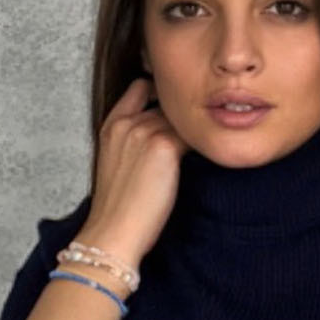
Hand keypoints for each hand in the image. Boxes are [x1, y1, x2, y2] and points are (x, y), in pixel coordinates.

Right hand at [83, 77, 189, 266]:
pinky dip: (203, 146)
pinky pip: (194, 136)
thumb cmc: (118, 210)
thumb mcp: (116, 165)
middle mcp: (127, 122)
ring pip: (182, 120)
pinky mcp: (164, 146)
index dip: (160, 93)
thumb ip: (134, 143)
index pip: (140, 88)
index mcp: (111, 125)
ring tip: (207, 149)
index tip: (175, 110)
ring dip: (195, 134)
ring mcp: (145, 131)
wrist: (114, 232)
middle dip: (182, 120)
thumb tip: (168, 141)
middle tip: (199, 136)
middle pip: (167, 104)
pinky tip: (209, 160)